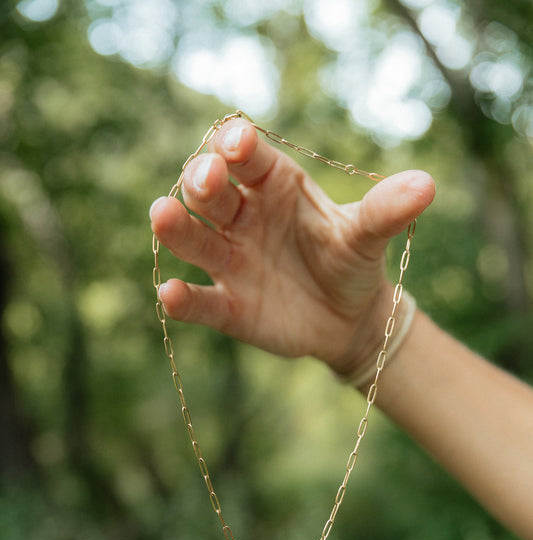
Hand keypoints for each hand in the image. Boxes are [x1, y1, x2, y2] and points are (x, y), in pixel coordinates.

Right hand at [150, 118, 434, 374]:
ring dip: (177, 229)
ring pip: (196, 241)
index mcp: (273, 187)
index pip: (247, 157)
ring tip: (161, 216)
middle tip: (206, 181)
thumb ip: (387, 210)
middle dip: (203, 182)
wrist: (350, 319)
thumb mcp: (368, 236)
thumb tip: (426, 186)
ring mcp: (232, 263)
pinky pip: (202, 303)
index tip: (238, 143)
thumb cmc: (352, 263)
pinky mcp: (229, 308)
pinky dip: (183, 300)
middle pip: (211, 193)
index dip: (236, 146)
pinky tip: (171, 293)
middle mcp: (244, 219)